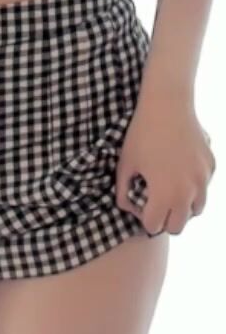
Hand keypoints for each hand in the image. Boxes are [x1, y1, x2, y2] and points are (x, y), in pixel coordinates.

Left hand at [115, 90, 214, 235]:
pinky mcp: (211, 167)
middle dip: (165, 221)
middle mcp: (189, 192)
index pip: (156, 226)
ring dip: (183, 207)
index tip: (139, 209)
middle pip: (179, 226)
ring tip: (168, 193)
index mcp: (165, 194)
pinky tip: (179, 173)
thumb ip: (122, 190)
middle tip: (154, 207)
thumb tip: (126, 207)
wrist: (167, 107)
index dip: (145, 220)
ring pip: (196, 209)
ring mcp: (203, 180)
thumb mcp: (125, 162)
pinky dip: (194, 188)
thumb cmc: (141, 134)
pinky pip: (204, 188)